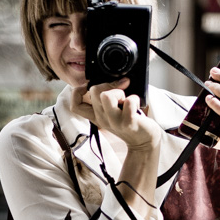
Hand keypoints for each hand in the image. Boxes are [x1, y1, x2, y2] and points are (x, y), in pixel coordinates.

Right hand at [70, 79, 161, 219]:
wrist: (144, 141)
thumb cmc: (130, 122)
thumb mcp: (113, 112)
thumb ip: (107, 99)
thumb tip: (111, 78)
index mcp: (96, 116)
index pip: (75, 106)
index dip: (77, 92)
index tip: (90, 88)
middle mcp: (102, 119)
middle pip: (93, 92)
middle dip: (108, 84)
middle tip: (120, 90)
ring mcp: (114, 121)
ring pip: (106, 95)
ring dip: (118, 92)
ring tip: (126, 99)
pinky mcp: (128, 122)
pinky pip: (128, 102)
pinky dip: (134, 98)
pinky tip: (136, 104)